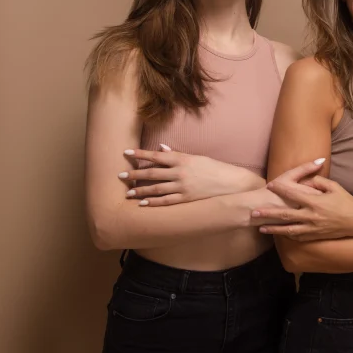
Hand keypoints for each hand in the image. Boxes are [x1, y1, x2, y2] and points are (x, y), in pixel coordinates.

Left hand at [120, 144, 263, 205]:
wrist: (232, 184)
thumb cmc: (215, 169)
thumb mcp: (197, 158)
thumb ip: (177, 154)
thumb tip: (161, 149)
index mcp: (183, 159)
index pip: (156, 156)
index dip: (140, 154)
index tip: (126, 153)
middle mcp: (180, 172)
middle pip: (152, 173)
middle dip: (134, 174)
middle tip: (120, 175)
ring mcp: (183, 187)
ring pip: (155, 188)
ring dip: (140, 190)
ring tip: (127, 192)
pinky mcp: (186, 199)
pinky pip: (166, 201)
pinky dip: (153, 202)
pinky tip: (143, 204)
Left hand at [250, 160, 352, 241]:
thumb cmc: (347, 201)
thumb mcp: (334, 186)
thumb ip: (318, 182)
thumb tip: (306, 182)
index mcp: (315, 202)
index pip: (292, 194)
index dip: (280, 189)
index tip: (269, 186)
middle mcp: (311, 216)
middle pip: (284, 215)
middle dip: (268, 214)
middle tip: (254, 213)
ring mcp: (312, 228)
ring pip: (288, 230)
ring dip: (273, 229)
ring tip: (261, 228)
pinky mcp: (315, 236)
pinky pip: (298, 237)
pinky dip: (288, 235)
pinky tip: (280, 234)